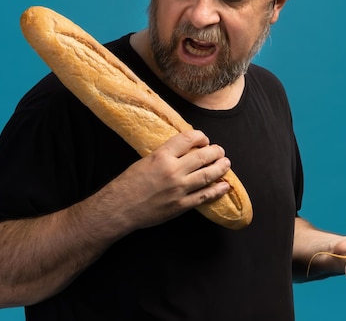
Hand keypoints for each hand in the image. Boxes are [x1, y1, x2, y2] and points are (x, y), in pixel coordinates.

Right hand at [111, 129, 230, 230]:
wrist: (119, 208)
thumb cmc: (128, 184)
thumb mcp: (145, 160)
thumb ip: (166, 154)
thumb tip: (184, 149)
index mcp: (162, 156)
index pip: (188, 139)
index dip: (201, 136)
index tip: (204, 139)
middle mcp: (173, 170)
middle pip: (203, 156)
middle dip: (216, 151)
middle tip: (220, 151)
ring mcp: (179, 189)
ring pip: (208, 174)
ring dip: (221, 167)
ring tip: (226, 163)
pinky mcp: (181, 205)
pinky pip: (205, 196)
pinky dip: (218, 190)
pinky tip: (225, 186)